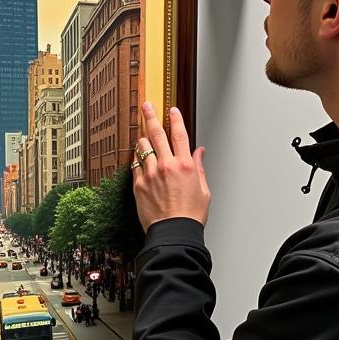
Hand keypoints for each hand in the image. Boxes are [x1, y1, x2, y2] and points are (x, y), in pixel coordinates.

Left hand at [132, 102, 210, 231]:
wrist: (173, 233)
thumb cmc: (190, 215)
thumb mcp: (204, 190)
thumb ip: (199, 167)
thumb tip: (199, 153)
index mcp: (185, 165)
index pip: (179, 134)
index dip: (175, 119)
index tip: (172, 110)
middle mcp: (166, 166)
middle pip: (156, 133)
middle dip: (150, 116)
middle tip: (146, 106)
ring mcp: (150, 174)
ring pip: (142, 147)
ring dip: (143, 140)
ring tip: (143, 137)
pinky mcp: (138, 185)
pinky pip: (134, 165)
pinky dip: (137, 159)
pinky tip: (139, 158)